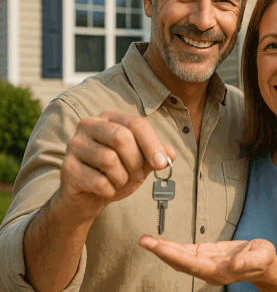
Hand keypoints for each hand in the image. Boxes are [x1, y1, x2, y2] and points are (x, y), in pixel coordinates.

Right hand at [57, 110, 175, 221]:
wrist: (87, 198)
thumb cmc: (116, 174)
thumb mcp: (140, 162)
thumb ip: (156, 155)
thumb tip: (171, 154)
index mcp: (110, 118)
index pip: (136, 123)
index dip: (152, 144)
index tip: (162, 164)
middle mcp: (89, 125)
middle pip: (121, 137)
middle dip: (135, 162)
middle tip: (136, 176)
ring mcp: (75, 144)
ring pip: (109, 160)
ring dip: (122, 178)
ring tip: (118, 182)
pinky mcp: (67, 166)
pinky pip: (98, 181)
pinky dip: (109, 190)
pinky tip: (105, 190)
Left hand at [139, 236, 276, 285]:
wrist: (264, 264)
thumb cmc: (263, 260)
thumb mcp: (261, 257)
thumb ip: (247, 261)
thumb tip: (234, 263)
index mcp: (219, 272)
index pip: (192, 264)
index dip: (174, 255)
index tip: (159, 247)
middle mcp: (208, 270)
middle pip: (180, 262)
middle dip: (161, 252)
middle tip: (144, 241)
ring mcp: (205, 265)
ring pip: (179, 258)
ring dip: (162, 249)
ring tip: (146, 241)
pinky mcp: (205, 257)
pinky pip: (185, 253)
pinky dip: (172, 247)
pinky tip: (161, 244)